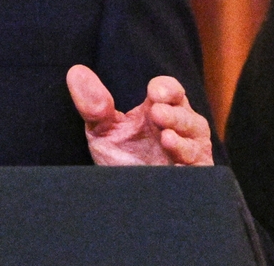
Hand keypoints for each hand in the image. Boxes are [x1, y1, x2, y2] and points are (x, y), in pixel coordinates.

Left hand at [66, 64, 213, 165]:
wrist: (125, 201)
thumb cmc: (120, 159)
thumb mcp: (102, 131)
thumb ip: (93, 105)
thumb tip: (75, 71)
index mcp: (161, 110)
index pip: (170, 90)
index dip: (166, 88)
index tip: (154, 92)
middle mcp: (180, 128)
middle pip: (185, 113)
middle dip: (173, 113)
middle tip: (156, 113)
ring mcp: (189, 151)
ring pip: (194, 136)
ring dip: (180, 134)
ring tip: (165, 136)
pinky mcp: (195, 174)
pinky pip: (197, 163)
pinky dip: (185, 156)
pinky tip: (171, 151)